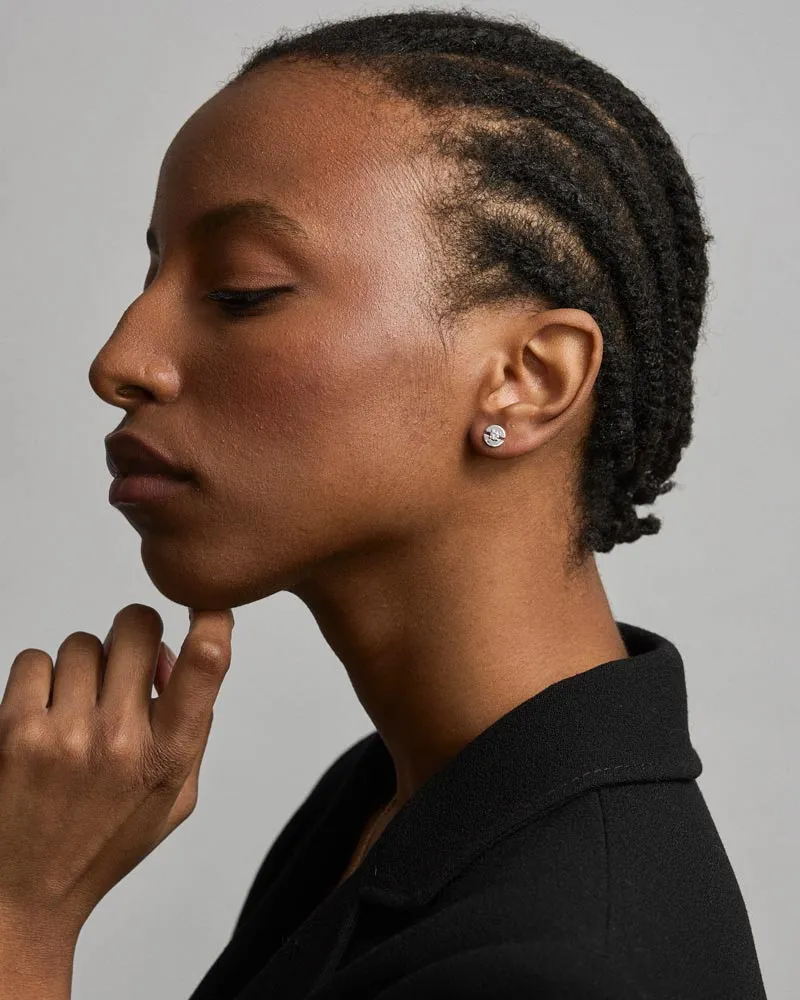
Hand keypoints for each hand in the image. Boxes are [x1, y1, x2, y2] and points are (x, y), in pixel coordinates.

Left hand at [0, 603, 233, 938]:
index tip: (209, 607)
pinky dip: (39, 680)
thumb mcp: (175, 798)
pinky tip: (43, 716)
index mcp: (168, 756)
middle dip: (136, 637)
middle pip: (137, 626)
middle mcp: (119, 740)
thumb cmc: (102, 841)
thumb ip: (191, 728)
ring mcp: (63, 734)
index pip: (205, 665)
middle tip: (127, 666)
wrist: (23, 894)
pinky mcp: (12, 731)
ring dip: (84, 667)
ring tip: (77, 709)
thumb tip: (174, 658)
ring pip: (82, 643)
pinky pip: (33, 660)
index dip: (212, 621)